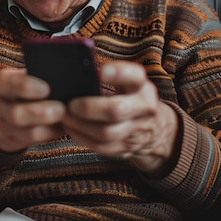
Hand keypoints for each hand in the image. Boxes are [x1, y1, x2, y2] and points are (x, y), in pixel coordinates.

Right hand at [0, 68, 66, 152]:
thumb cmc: (15, 89)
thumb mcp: (17, 77)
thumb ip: (34, 77)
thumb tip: (59, 79)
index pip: (8, 84)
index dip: (26, 87)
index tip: (46, 88)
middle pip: (16, 114)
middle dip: (41, 113)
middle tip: (61, 109)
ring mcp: (0, 127)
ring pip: (26, 133)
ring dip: (48, 127)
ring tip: (65, 119)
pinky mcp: (8, 142)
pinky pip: (32, 142)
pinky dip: (49, 135)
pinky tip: (60, 127)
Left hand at [63, 61, 178, 175]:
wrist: (154, 128)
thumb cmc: (129, 98)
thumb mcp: (126, 83)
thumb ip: (108, 76)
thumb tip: (75, 74)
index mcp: (142, 87)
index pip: (136, 77)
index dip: (120, 73)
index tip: (101, 72)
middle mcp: (144, 109)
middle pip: (116, 110)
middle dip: (89, 108)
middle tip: (71, 104)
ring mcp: (136, 131)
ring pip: (106, 132)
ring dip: (80, 125)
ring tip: (65, 116)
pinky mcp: (126, 148)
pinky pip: (101, 146)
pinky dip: (82, 137)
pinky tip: (71, 128)